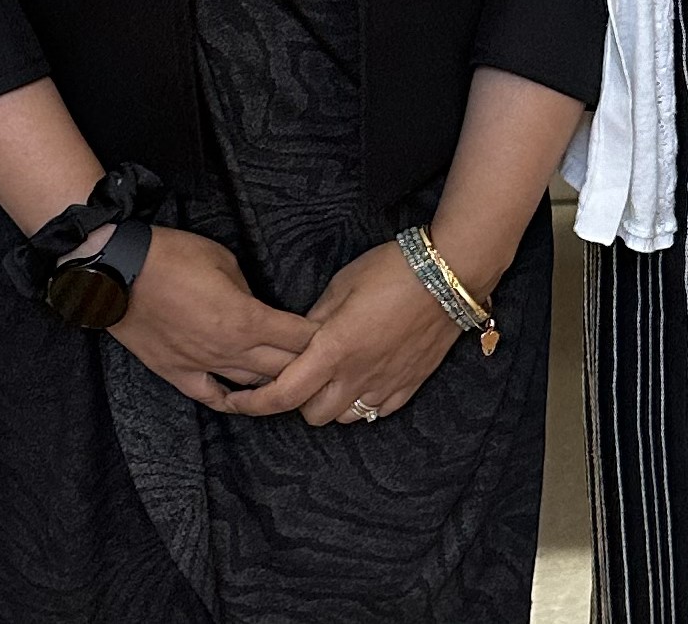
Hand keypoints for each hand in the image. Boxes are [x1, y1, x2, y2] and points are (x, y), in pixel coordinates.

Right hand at [108, 228, 316, 410]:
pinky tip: (243, 400)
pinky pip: (212, 396)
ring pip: (252, 388)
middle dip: (307, 367)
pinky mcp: (178, 373)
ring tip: (292, 382)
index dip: (320, 338)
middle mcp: (230, 349)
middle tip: (323, 366)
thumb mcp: (223, 259)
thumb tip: (255, 305)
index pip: (299, 338)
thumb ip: (248, 289)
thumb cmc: (171, 255)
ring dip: (275, 386)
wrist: (117, 271)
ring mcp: (203, 366)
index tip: (336, 336)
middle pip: (283, 369)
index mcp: (246, 318)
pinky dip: (232, 400)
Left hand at [218, 240, 460, 426]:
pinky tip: (362, 376)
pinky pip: (377, 410)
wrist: (449, 275)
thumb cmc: (391, 270)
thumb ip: (314, 319)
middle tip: (297, 372)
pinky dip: (362, 401)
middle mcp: (358, 376)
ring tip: (331, 375)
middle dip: (298, 399)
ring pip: (344, 417)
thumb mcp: (342, 284)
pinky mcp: (409, 385)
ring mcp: (386, 385)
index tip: (238, 400)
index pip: (284, 394)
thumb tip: (297, 338)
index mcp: (334, 350)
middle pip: (312, 414)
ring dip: (330, 403)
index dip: (255, 403)